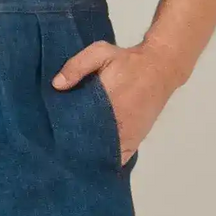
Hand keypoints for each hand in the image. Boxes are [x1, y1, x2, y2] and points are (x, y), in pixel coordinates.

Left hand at [53, 37, 177, 161]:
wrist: (160, 67)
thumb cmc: (128, 61)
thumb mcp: (100, 52)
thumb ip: (77, 66)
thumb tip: (56, 85)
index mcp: (107, 104)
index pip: (81, 127)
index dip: (66, 134)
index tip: (54, 135)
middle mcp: (118, 125)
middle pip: (90, 146)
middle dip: (74, 148)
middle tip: (58, 147)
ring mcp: (128, 136)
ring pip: (104, 156)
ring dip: (89, 157)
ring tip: (71, 156)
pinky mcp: (135, 140)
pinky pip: (119, 159)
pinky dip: (106, 162)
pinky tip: (92, 162)